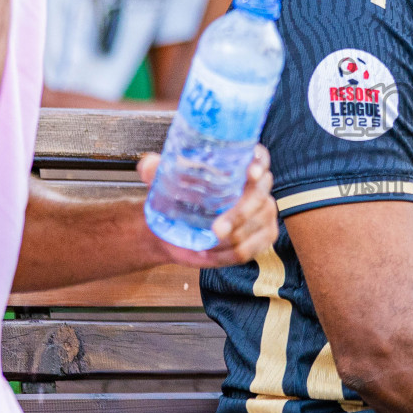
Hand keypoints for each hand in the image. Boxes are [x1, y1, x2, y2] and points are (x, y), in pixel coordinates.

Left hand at [136, 146, 277, 266]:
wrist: (175, 228)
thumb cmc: (177, 199)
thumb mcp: (164, 181)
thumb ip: (155, 169)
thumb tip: (148, 165)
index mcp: (240, 164)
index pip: (259, 157)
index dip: (259, 163)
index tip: (249, 172)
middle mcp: (257, 186)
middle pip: (259, 196)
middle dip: (240, 214)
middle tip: (217, 228)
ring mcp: (264, 211)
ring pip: (255, 225)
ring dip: (230, 239)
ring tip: (207, 242)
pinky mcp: (264, 236)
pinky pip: (250, 248)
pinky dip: (228, 254)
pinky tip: (210, 252)